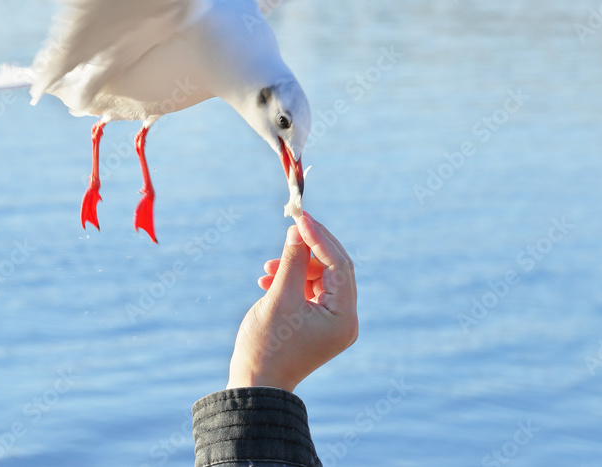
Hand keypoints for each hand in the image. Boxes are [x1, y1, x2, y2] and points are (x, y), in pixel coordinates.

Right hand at [227, 212, 357, 391]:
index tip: (301, 217)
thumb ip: (292, 260)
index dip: (319, 237)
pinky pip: (311, 291)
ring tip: (266, 270)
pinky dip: (292, 280)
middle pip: (335, 269)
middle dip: (308, 248)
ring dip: (295, 266)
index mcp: (344, 317)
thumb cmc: (266, 346)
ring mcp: (333, 323)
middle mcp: (346, 320)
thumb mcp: (279, 297)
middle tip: (290, 227)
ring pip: (320, 278)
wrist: (255, 385)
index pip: (339, 265)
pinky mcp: (319, 323)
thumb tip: (299, 229)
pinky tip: (268, 279)